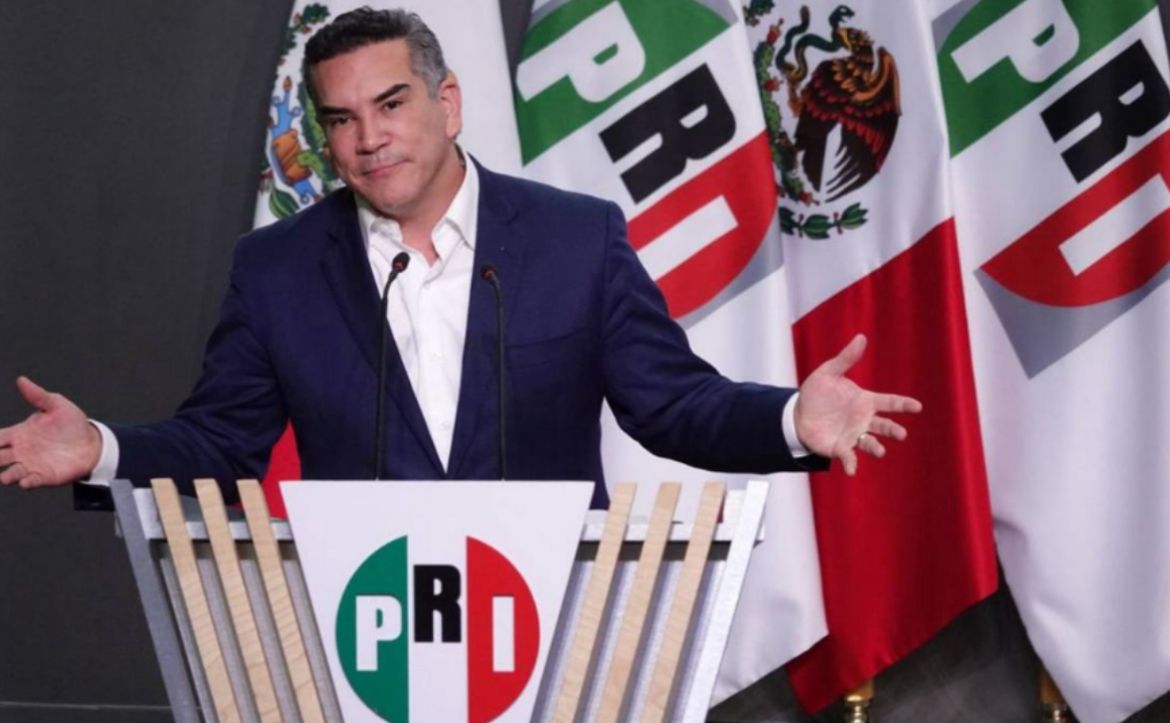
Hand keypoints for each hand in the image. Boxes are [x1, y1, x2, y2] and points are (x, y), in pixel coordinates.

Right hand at [0, 376, 101, 488]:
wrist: (93, 442)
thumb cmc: (72, 423)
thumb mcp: (56, 405)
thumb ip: (38, 395)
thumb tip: (21, 380)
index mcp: (20, 434)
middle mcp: (21, 451)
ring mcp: (31, 465)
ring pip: (10, 473)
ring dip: (6, 476)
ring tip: (6, 476)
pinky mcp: (44, 476)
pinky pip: (30, 482)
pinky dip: (26, 482)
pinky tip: (26, 481)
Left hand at [795, 334, 921, 475]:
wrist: (798, 414)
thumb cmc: (817, 393)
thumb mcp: (828, 373)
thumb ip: (846, 359)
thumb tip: (861, 337)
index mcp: (865, 401)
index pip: (889, 402)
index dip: (903, 404)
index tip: (917, 407)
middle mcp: (863, 420)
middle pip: (884, 425)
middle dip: (893, 430)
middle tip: (901, 434)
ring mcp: (853, 435)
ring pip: (870, 442)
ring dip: (876, 447)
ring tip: (881, 451)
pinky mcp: (840, 448)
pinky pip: (849, 457)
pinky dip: (852, 464)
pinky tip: (852, 470)